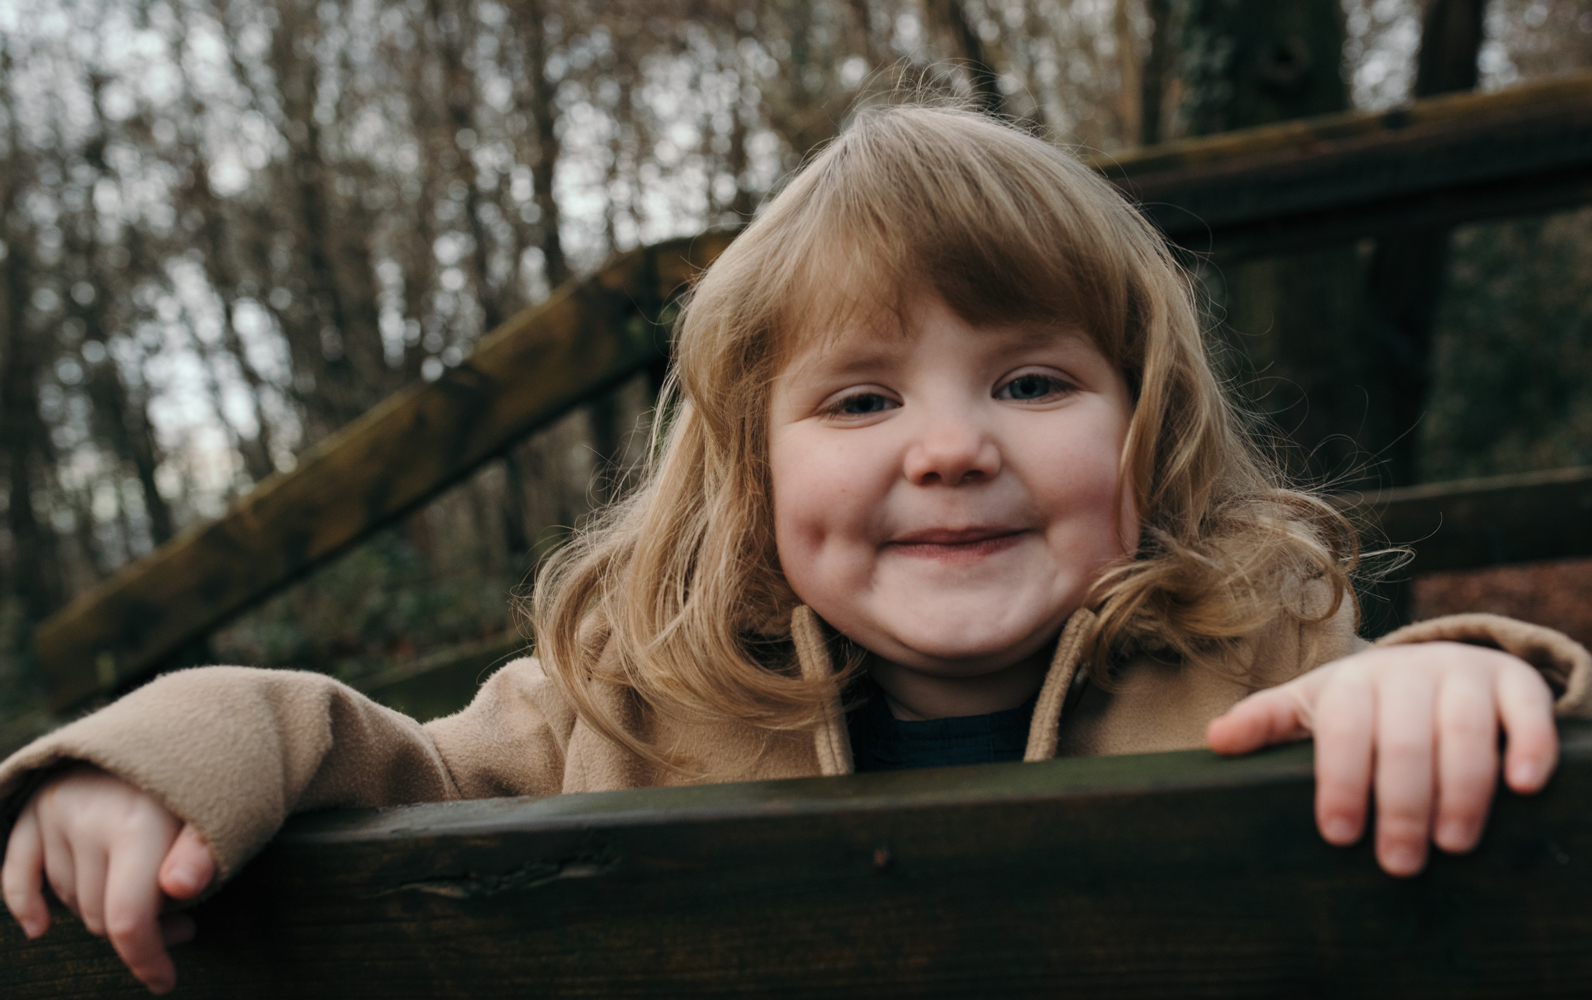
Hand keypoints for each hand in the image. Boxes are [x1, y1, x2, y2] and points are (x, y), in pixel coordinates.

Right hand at [2, 764, 214, 993]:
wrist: (177, 721)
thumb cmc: (203, 782)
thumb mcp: (220, 813)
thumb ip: (204, 854)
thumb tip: (181, 888)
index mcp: (137, 825)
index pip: (128, 919)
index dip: (146, 960)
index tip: (165, 981)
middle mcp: (88, 818)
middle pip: (98, 916)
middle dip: (139, 934)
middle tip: (183, 924)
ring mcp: (56, 813)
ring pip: (68, 900)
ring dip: (101, 911)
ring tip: (149, 897)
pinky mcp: (35, 807)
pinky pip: (15, 870)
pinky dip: (23, 901)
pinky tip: (39, 928)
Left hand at [1206, 641, 1556, 876]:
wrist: (1436, 666)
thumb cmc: (1364, 704)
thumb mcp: (1312, 706)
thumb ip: (1267, 722)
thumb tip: (1214, 740)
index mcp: (1352, 682)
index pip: (1342, 729)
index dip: (1340, 780)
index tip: (1338, 834)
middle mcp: (1407, 673)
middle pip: (1404, 739)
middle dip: (1400, 804)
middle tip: (1398, 861)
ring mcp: (1462, 675)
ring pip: (1463, 730)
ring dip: (1461, 790)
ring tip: (1453, 843)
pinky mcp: (1513, 683)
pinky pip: (1526, 710)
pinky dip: (1529, 746)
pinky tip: (1523, 787)